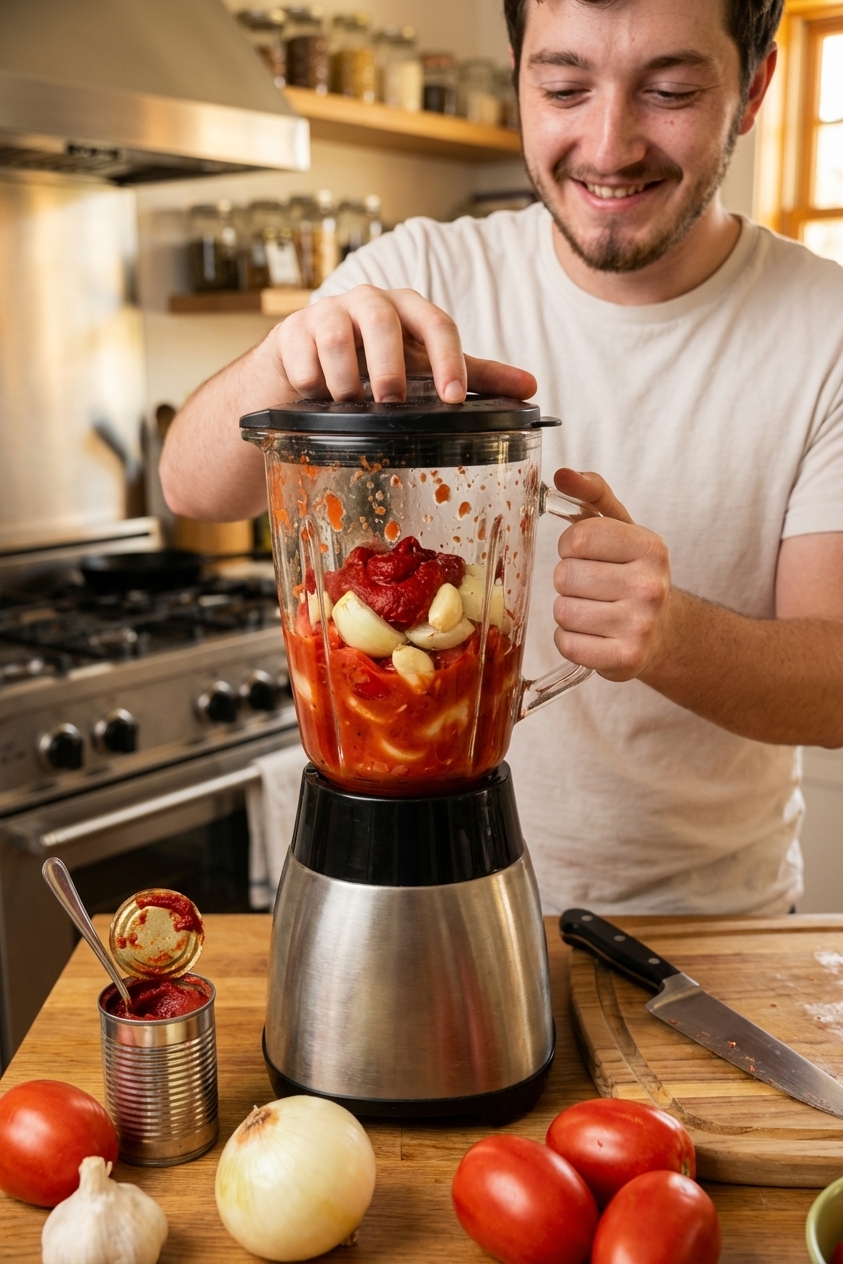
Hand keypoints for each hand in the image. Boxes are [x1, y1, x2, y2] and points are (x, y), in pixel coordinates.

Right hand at [271, 285, 536, 402]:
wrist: (307, 368)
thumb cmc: (375, 365)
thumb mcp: (423, 368)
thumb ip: (473, 374)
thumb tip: (531, 388)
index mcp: (408, 310)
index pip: (436, 324)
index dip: (448, 360)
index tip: (453, 399)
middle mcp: (368, 303)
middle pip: (382, 322)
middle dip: (388, 366)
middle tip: (391, 403)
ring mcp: (326, 313)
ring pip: (336, 339)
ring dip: (345, 381)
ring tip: (350, 406)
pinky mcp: (291, 332)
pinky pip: (301, 358)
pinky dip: (311, 383)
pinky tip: (315, 399)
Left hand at [552, 469, 671, 681]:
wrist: (664, 631)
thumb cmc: (632, 572)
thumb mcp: (620, 528)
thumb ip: (591, 494)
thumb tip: (561, 474)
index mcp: (649, 547)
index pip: (576, 538)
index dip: (570, 547)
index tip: (586, 555)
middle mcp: (650, 586)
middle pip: (565, 576)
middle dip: (568, 582)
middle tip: (592, 587)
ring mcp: (641, 625)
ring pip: (562, 612)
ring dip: (568, 612)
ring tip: (593, 610)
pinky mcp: (627, 659)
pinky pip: (567, 644)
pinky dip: (570, 640)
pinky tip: (592, 635)